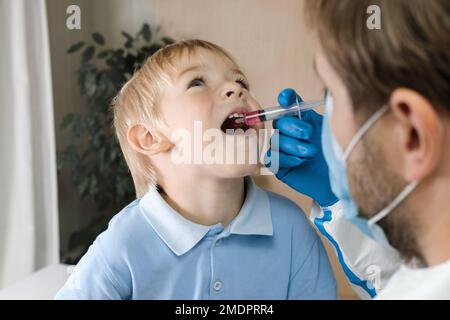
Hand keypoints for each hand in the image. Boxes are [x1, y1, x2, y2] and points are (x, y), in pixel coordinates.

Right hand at [265, 88, 337, 206]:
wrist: (338, 180)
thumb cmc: (337, 155)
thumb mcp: (332, 130)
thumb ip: (324, 112)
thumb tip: (320, 94)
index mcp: (304, 120)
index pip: (290, 103)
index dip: (286, 98)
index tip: (286, 99)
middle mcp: (291, 132)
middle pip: (279, 122)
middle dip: (293, 127)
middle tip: (309, 136)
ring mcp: (283, 149)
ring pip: (276, 140)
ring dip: (294, 146)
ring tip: (310, 154)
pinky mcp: (279, 165)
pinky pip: (271, 156)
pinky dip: (286, 158)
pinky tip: (300, 162)